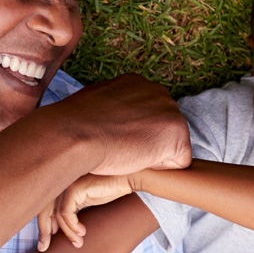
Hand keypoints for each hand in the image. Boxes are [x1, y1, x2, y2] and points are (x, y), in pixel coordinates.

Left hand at [37, 172, 136, 250]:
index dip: (42, 225)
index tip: (44, 244)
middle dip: (43, 231)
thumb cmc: (110, 189)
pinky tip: (83, 232)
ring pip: (58, 214)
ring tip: (79, 243)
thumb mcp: (86, 202)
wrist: (128, 177)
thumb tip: (56, 229)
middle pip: (44, 209)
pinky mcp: (76, 188)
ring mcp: (67, 183)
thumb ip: (72, 211)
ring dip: (68, 232)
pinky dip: (72, 226)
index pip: (43, 206)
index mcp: (62, 184)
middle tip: (44, 248)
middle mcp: (62, 182)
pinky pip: (66, 213)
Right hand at [55, 74, 190, 175]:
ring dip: (153, 155)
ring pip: (171, 145)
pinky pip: (180, 161)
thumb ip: (111, 109)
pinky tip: (137, 159)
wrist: (74, 134)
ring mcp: (169, 109)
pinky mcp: (177, 131)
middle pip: (162, 130)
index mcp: (136, 84)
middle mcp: (157, 91)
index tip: (114, 138)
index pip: (147, 116)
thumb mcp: (93, 105)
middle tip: (119, 147)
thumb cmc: (74, 125)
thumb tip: (107, 120)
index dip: (133, 135)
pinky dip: (161, 168)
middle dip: (147, 143)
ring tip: (125, 152)